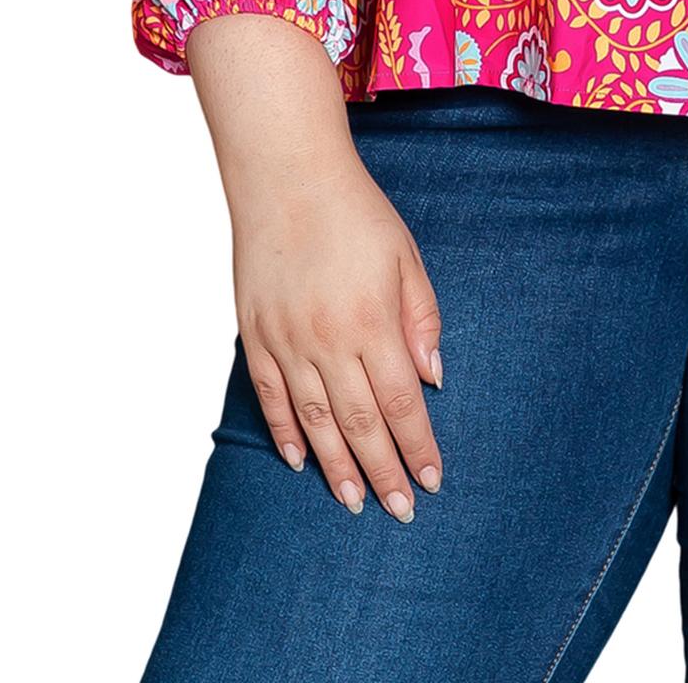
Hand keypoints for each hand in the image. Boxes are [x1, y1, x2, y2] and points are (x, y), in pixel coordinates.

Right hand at [186, 12, 445, 521]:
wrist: (286, 176)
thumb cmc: (355, 212)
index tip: (433, 480)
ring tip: (355, 502)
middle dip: (384, 472)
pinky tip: (300, 462)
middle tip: (400, 511)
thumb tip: (432, 378)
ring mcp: (286, 340)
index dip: (418, 446)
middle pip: (360, 423)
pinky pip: (269, 398)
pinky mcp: (254, 335)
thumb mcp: (406, 256)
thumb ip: (421, 317)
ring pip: (314, 422)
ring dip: (336, 467)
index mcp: (372, 320)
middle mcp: (327, 340)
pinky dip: (285, 434)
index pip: (401, 402)